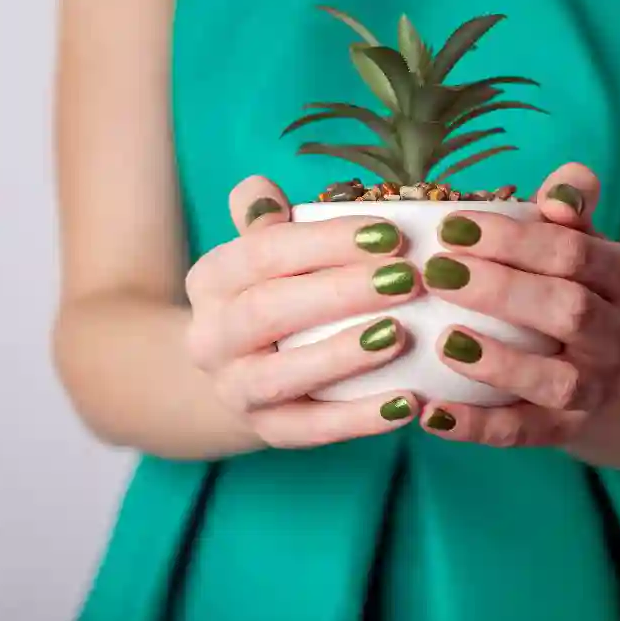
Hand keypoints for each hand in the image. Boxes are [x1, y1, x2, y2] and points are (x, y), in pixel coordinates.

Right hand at [184, 176, 422, 447]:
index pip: (263, 252)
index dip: (326, 242)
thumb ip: (266, 221)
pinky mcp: (268, 432)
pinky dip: (360, 419)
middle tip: (408, 278)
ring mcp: (236, 390)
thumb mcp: (262, 255)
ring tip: (402, 335)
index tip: (390, 233)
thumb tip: (261, 188)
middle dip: (341, 292)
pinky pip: (312, 430)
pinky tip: (409, 402)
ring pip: (282, 376)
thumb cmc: (274, 296)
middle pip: (269, 310)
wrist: (241, 374)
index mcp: (211, 280)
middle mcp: (210, 337)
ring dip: (343, 354)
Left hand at [418, 162, 619, 446]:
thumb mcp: (575, 241)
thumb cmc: (566, 284)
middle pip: (571, 312)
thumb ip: (569, 208)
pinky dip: (476, 426)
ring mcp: (598, 390)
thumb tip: (566, 184)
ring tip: (444, 341)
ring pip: (557, 381)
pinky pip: (523, 433)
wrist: (597, 362)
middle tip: (438, 272)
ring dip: (499, 362)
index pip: (577, 254)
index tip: (453, 227)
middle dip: (502, 290)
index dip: (516, 240)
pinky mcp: (566, 431)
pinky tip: (430, 413)